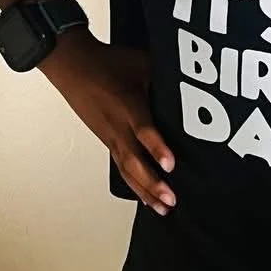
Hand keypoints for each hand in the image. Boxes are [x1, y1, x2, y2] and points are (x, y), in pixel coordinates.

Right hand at [41, 30, 175, 213]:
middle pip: (134, 160)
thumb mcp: (143, 62)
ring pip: (127, 169)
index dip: (157, 148)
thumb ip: (167, 76)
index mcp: (128, 105)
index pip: (144, 129)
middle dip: (153, 182)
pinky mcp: (107, 140)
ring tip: (164, 208)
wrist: (72, 64)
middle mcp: (117, 126)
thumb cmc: (108, 62)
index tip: (170, 165)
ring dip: (145, 190)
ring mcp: (110, 136)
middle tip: (172, 199)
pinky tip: (147, 199)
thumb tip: (198, 84)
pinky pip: (121, 167)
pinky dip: (135, 185)